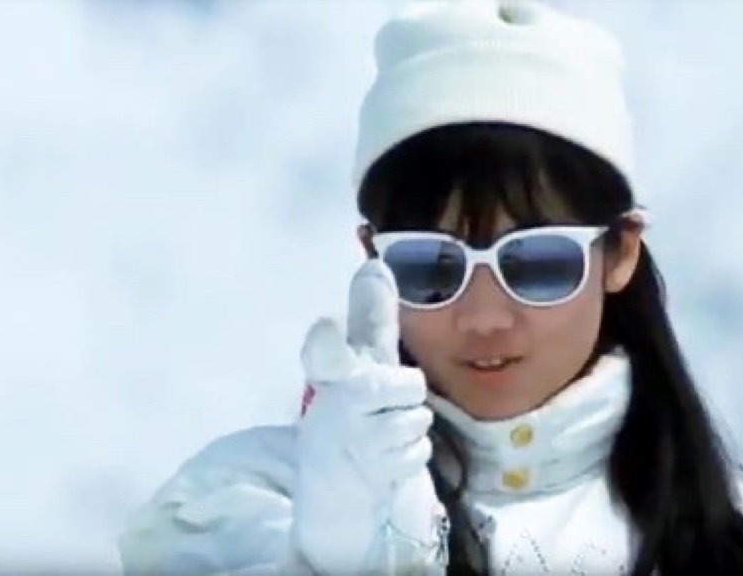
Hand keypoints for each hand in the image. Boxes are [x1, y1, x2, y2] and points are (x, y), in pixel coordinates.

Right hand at [292, 259, 444, 572]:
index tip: (326, 325)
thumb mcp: (359, 360)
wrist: (334, 479)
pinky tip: (389, 455)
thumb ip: (369, 317)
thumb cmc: (355, 405)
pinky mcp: (373, 473)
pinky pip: (418, 451)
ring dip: (411, 424)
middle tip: (389, 397)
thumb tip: (375, 265)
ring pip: (416, 419)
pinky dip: (412, 453)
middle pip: (399, 385)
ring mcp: (356, 442)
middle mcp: (338, 404)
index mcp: (331, 372)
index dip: (327, 340)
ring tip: (386, 428)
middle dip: (406, 388)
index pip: (324, 353)